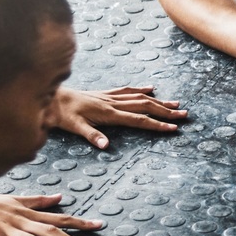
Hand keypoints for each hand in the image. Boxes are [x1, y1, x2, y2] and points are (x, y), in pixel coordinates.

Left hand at [49, 86, 187, 149]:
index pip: (138, 120)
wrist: (50, 98)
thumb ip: (91, 136)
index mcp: (108, 113)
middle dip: (166, 111)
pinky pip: (127, 90)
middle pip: (146, 107)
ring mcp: (110, 97)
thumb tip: (105, 146)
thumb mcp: (74, 128)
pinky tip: (151, 89)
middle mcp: (113, 103)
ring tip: (176, 104)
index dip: (157, 124)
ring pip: (140, 98)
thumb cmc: (61, 115)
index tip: (173, 128)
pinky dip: (142, 90)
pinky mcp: (105, 93)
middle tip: (184, 115)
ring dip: (159, 101)